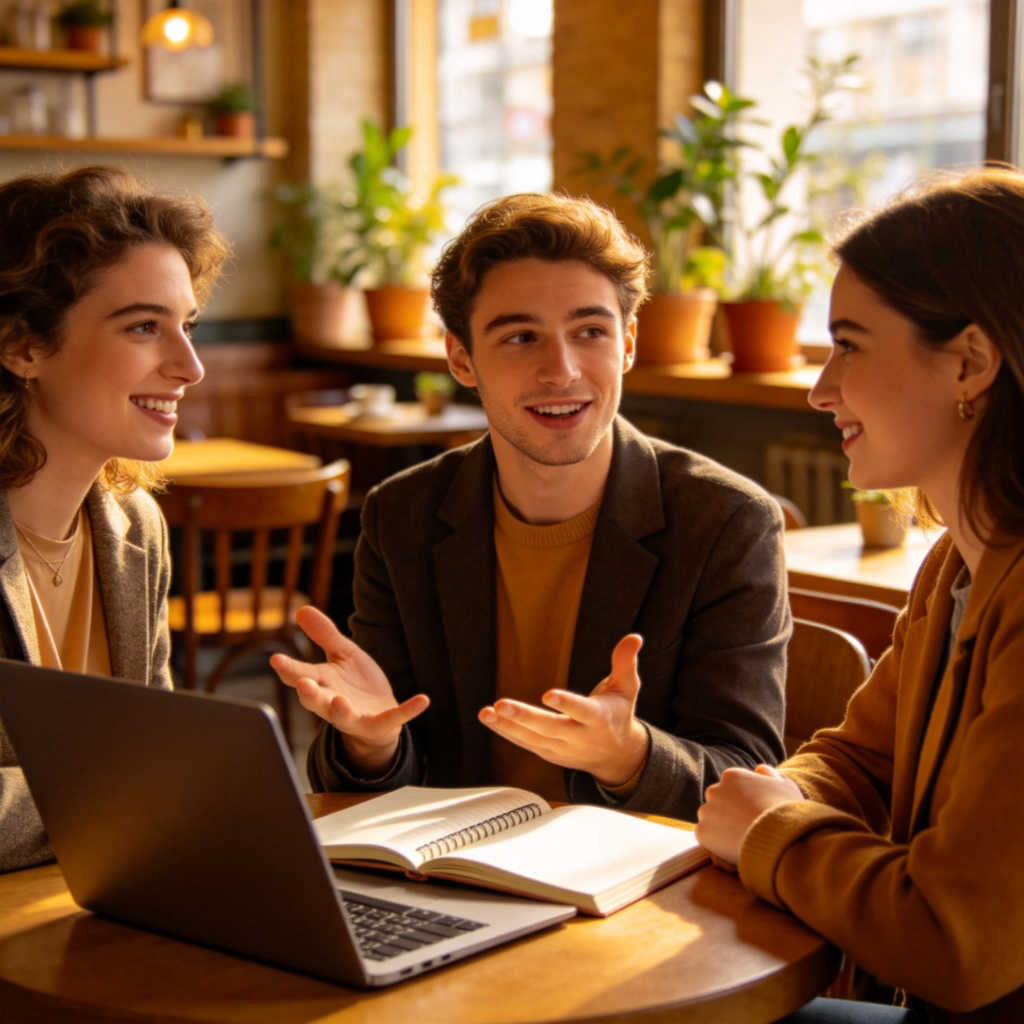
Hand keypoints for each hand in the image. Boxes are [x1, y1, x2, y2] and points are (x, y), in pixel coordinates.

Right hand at [269, 606, 428, 773]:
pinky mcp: (381, 723)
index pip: (301, 675)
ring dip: (341, 710)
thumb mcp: (343, 655)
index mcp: (323, 683)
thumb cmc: (355, 685)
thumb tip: (301, 609)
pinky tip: (424, 699)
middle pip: (316, 700)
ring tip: (341, 702)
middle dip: (309, 694)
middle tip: (302, 685)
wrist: (380, 719)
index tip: (276, 660)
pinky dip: (408, 710)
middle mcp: (334, 703)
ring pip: (344, 716)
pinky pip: (394, 718)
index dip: (289, 669)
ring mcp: (356, 716)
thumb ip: (324, 635)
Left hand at [478, 633, 648, 786]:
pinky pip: (526, 744)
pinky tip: (491, 720)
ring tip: (487, 713)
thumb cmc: (619, 714)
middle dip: (525, 718)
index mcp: (599, 718)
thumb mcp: (627, 688)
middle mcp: (580, 736)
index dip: (566, 703)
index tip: (548, 695)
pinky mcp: (550, 754)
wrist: (618, 756)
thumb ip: (625, 663)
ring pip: (533, 739)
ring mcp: (563, 748)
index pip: (582, 711)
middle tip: (501, 705)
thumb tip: (633, 638)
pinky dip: (507, 733)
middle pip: (550, 728)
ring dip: (507, 726)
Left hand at [695, 764, 803, 867]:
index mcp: (732, 776)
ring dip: (722, 828)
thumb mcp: (783, 784)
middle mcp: (714, 790)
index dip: (743, 803)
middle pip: (718, 803)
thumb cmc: (785, 810)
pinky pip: (706, 837)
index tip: (753, 814)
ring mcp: (706, 811)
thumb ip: (768, 773)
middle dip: (729, 814)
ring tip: (742, 840)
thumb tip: (758, 770)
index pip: (731, 788)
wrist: (778, 836)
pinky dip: (716, 844)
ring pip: (711, 820)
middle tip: (747, 828)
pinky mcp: (702, 832)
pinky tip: (734, 849)